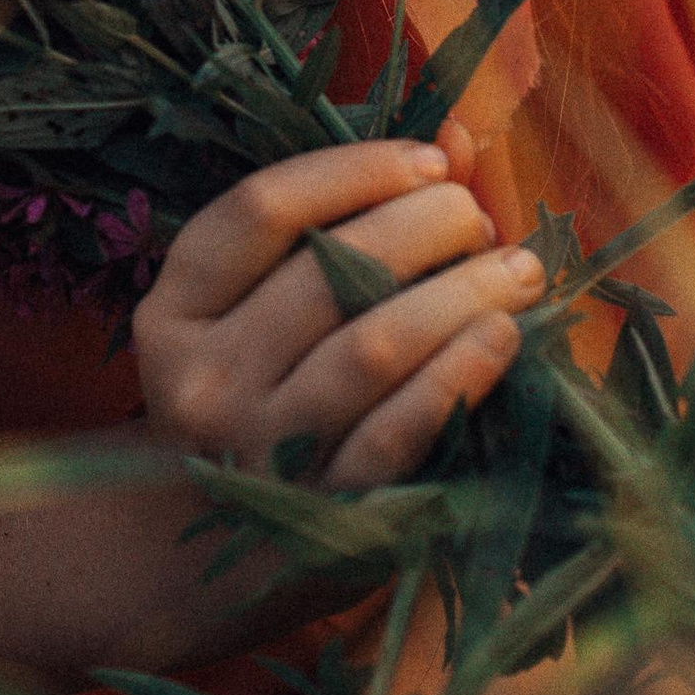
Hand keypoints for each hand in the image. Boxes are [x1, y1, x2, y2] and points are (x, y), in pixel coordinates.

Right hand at [134, 125, 542, 490]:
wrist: (220, 556)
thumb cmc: (263, 390)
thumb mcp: (266, 301)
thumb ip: (351, 213)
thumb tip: (459, 138)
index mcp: (175, 310)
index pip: (261, 208)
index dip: (357, 170)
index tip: (435, 161)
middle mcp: (202, 380)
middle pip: (326, 272)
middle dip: (425, 228)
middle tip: (481, 221)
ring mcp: (257, 454)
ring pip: (371, 347)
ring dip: (459, 295)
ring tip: (519, 271)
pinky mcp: (320, 516)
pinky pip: (397, 435)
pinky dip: (456, 377)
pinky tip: (502, 339)